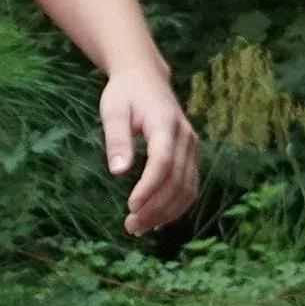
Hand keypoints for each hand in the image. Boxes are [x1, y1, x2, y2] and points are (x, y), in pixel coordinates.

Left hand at [101, 60, 200, 234]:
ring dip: (166, 213)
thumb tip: (118, 171)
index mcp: (165, 124)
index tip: (131, 207)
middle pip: (177, 180)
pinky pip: (190, 185)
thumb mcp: (113, 111)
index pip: (163, 162)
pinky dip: (176, 207)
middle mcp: (185, 136)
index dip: (149, 188)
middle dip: (155, 208)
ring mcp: (191, 146)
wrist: (145, 76)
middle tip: (130, 227)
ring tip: (139, 228)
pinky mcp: (191, 154)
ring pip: (187, 187)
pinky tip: (157, 221)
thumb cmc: (125, 93)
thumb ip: (117, 140)